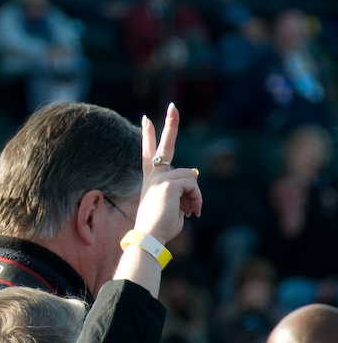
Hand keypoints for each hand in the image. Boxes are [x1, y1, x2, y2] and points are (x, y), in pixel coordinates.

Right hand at [135, 103, 201, 245]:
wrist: (150, 236)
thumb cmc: (161, 225)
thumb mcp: (175, 203)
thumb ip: (183, 186)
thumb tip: (195, 171)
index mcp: (152, 178)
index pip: (149, 152)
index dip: (149, 135)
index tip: (146, 119)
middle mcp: (154, 174)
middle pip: (165, 145)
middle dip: (170, 124)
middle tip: (173, 106)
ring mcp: (161, 177)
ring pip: (191, 177)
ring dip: (194, 197)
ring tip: (188, 212)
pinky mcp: (169, 183)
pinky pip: (193, 185)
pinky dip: (196, 200)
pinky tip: (191, 212)